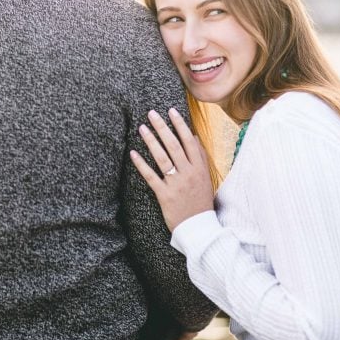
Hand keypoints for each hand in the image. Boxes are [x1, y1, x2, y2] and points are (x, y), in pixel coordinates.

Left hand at [130, 107, 214, 231]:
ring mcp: (176, 184)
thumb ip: (201, 157)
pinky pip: (151, 176)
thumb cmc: (201, 201)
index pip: (189, 141)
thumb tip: (193, 137)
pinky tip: (133, 153)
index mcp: (199, 168)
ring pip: (162, 158)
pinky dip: (141, 164)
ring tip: (142, 128)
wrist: (199, 227)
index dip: (179, 125)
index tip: (171, 111)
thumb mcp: (206, 177)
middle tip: (151, 113)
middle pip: (174, 146)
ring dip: (151, 141)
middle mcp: (188, 173)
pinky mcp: (165, 195)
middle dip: (162, 127)